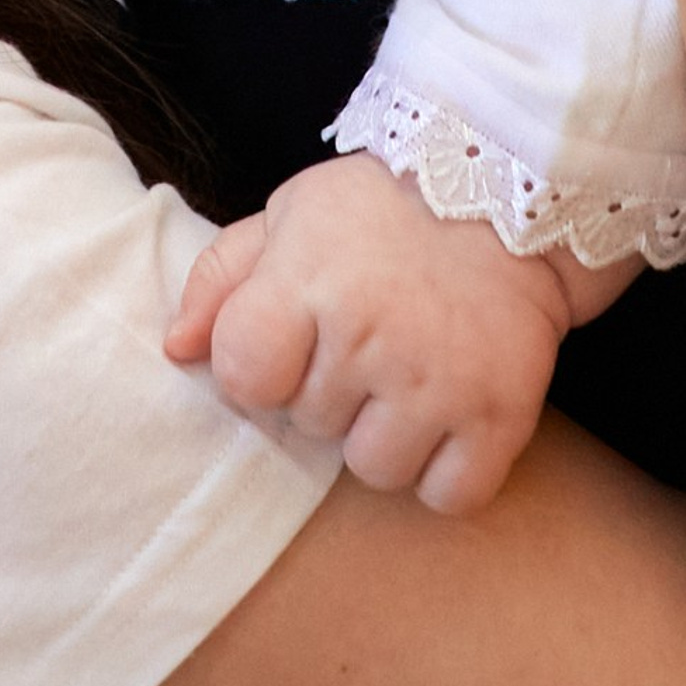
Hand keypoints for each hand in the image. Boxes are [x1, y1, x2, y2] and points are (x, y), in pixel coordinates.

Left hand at [166, 152, 615, 515]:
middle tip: (368, 336)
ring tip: (408, 371)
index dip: (259, 366)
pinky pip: (446, 495)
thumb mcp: (293, 214)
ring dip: (386, 434)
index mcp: (309, 277)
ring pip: (374, 469)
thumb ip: (222, 278)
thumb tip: (175, 350)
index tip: (292, 338)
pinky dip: (447, 468)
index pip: (242, 373)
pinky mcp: (500, 415)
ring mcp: (438, 379)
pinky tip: (450, 409)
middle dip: (330, 391)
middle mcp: (371, 332)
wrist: (510, 190)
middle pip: (311, 424)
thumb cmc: (383, 209)